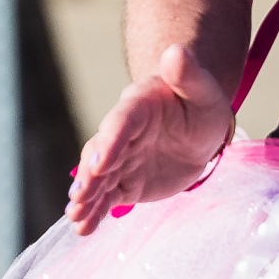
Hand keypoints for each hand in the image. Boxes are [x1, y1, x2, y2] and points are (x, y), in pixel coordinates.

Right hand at [67, 42, 233, 234]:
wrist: (198, 128)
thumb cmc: (199, 103)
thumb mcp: (201, 88)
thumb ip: (187, 73)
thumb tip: (176, 50)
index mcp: (137, 106)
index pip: (121, 123)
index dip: (111, 142)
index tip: (101, 162)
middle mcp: (121, 133)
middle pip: (102, 154)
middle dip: (90, 175)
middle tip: (81, 195)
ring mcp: (119, 160)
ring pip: (99, 179)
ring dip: (86, 197)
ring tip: (76, 216)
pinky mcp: (124, 182)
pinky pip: (107, 198)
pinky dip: (94, 213)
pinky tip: (83, 228)